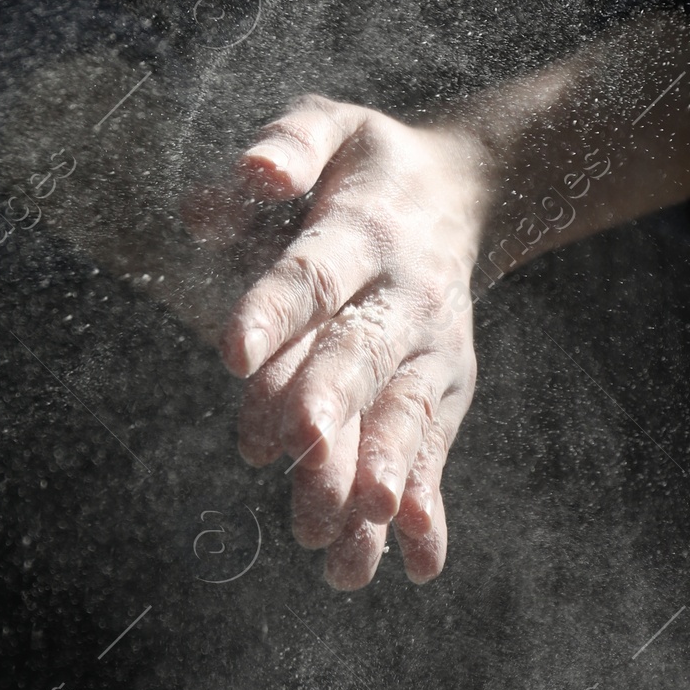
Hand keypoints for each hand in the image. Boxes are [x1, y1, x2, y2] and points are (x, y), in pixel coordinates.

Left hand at [183, 96, 494, 589]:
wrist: (465, 191)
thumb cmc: (367, 163)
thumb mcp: (329, 125)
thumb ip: (282, 147)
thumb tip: (224, 190)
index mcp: (363, 231)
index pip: (311, 273)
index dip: (273, 310)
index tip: (233, 355)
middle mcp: (403, 298)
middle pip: (360, 356)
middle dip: (330, 410)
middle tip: (300, 459)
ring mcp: (430, 351)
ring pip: (399, 419)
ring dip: (373, 481)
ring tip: (339, 546)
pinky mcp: (442, 392)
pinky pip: (433, 452)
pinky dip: (426, 509)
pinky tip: (417, 565)